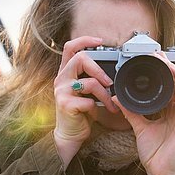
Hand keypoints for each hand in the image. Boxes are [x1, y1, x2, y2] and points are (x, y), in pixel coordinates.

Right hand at [53, 36, 117, 167]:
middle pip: (80, 59)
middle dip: (99, 69)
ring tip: (111, 102)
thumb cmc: (80, 111)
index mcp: (66, 72)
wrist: (70, 134)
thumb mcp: (85, 91)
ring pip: (89, 83)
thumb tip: (113, 71)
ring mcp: (62, 91)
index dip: (84, 40)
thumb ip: (92, 78)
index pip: (70, 47)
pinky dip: (99, 107)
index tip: (100, 41)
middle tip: (110, 82)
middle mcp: (61, 79)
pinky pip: (88, 101)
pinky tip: (101, 113)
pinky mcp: (66, 105)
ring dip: (105, 94)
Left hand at [113, 53, 174, 174]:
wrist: (158, 174)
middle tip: (159, 56)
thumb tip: (117, 98)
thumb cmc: (155, 152)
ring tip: (171, 65)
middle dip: (172, 68)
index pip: (172, 85)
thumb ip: (131, 112)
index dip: (166, 70)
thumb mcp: (140, 128)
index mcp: (172, 110)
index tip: (155, 58)